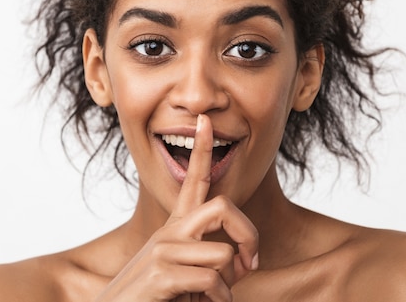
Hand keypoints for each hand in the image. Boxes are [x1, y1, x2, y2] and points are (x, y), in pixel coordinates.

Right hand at [95, 114, 258, 301]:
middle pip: (223, 207)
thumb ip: (208, 258)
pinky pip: (212, 280)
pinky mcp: (161, 273)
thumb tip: (242, 259)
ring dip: (228, 287)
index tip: (206, 122)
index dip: (200, 150)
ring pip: (223, 254)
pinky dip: (218, 300)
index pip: (191, 180)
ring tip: (211, 299)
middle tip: (250, 263)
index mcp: (175, 227)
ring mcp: (163, 250)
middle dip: (249, 235)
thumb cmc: (155, 299)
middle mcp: (169, 232)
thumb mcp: (184, 272)